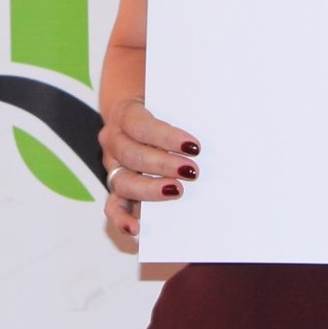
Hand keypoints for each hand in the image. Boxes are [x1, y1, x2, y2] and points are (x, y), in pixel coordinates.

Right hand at [98, 98, 201, 237]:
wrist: (135, 113)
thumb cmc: (160, 107)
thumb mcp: (170, 100)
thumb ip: (184, 108)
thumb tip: (214, 120)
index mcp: (125, 113)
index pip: (141, 124)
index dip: (166, 136)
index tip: (193, 146)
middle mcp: (114, 140)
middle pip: (132, 154)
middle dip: (163, 164)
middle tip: (192, 172)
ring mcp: (114, 166)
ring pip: (123, 181)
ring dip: (150, 189)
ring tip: (178, 191)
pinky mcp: (117, 189)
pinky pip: (113, 206)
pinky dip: (121, 219)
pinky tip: (136, 229)